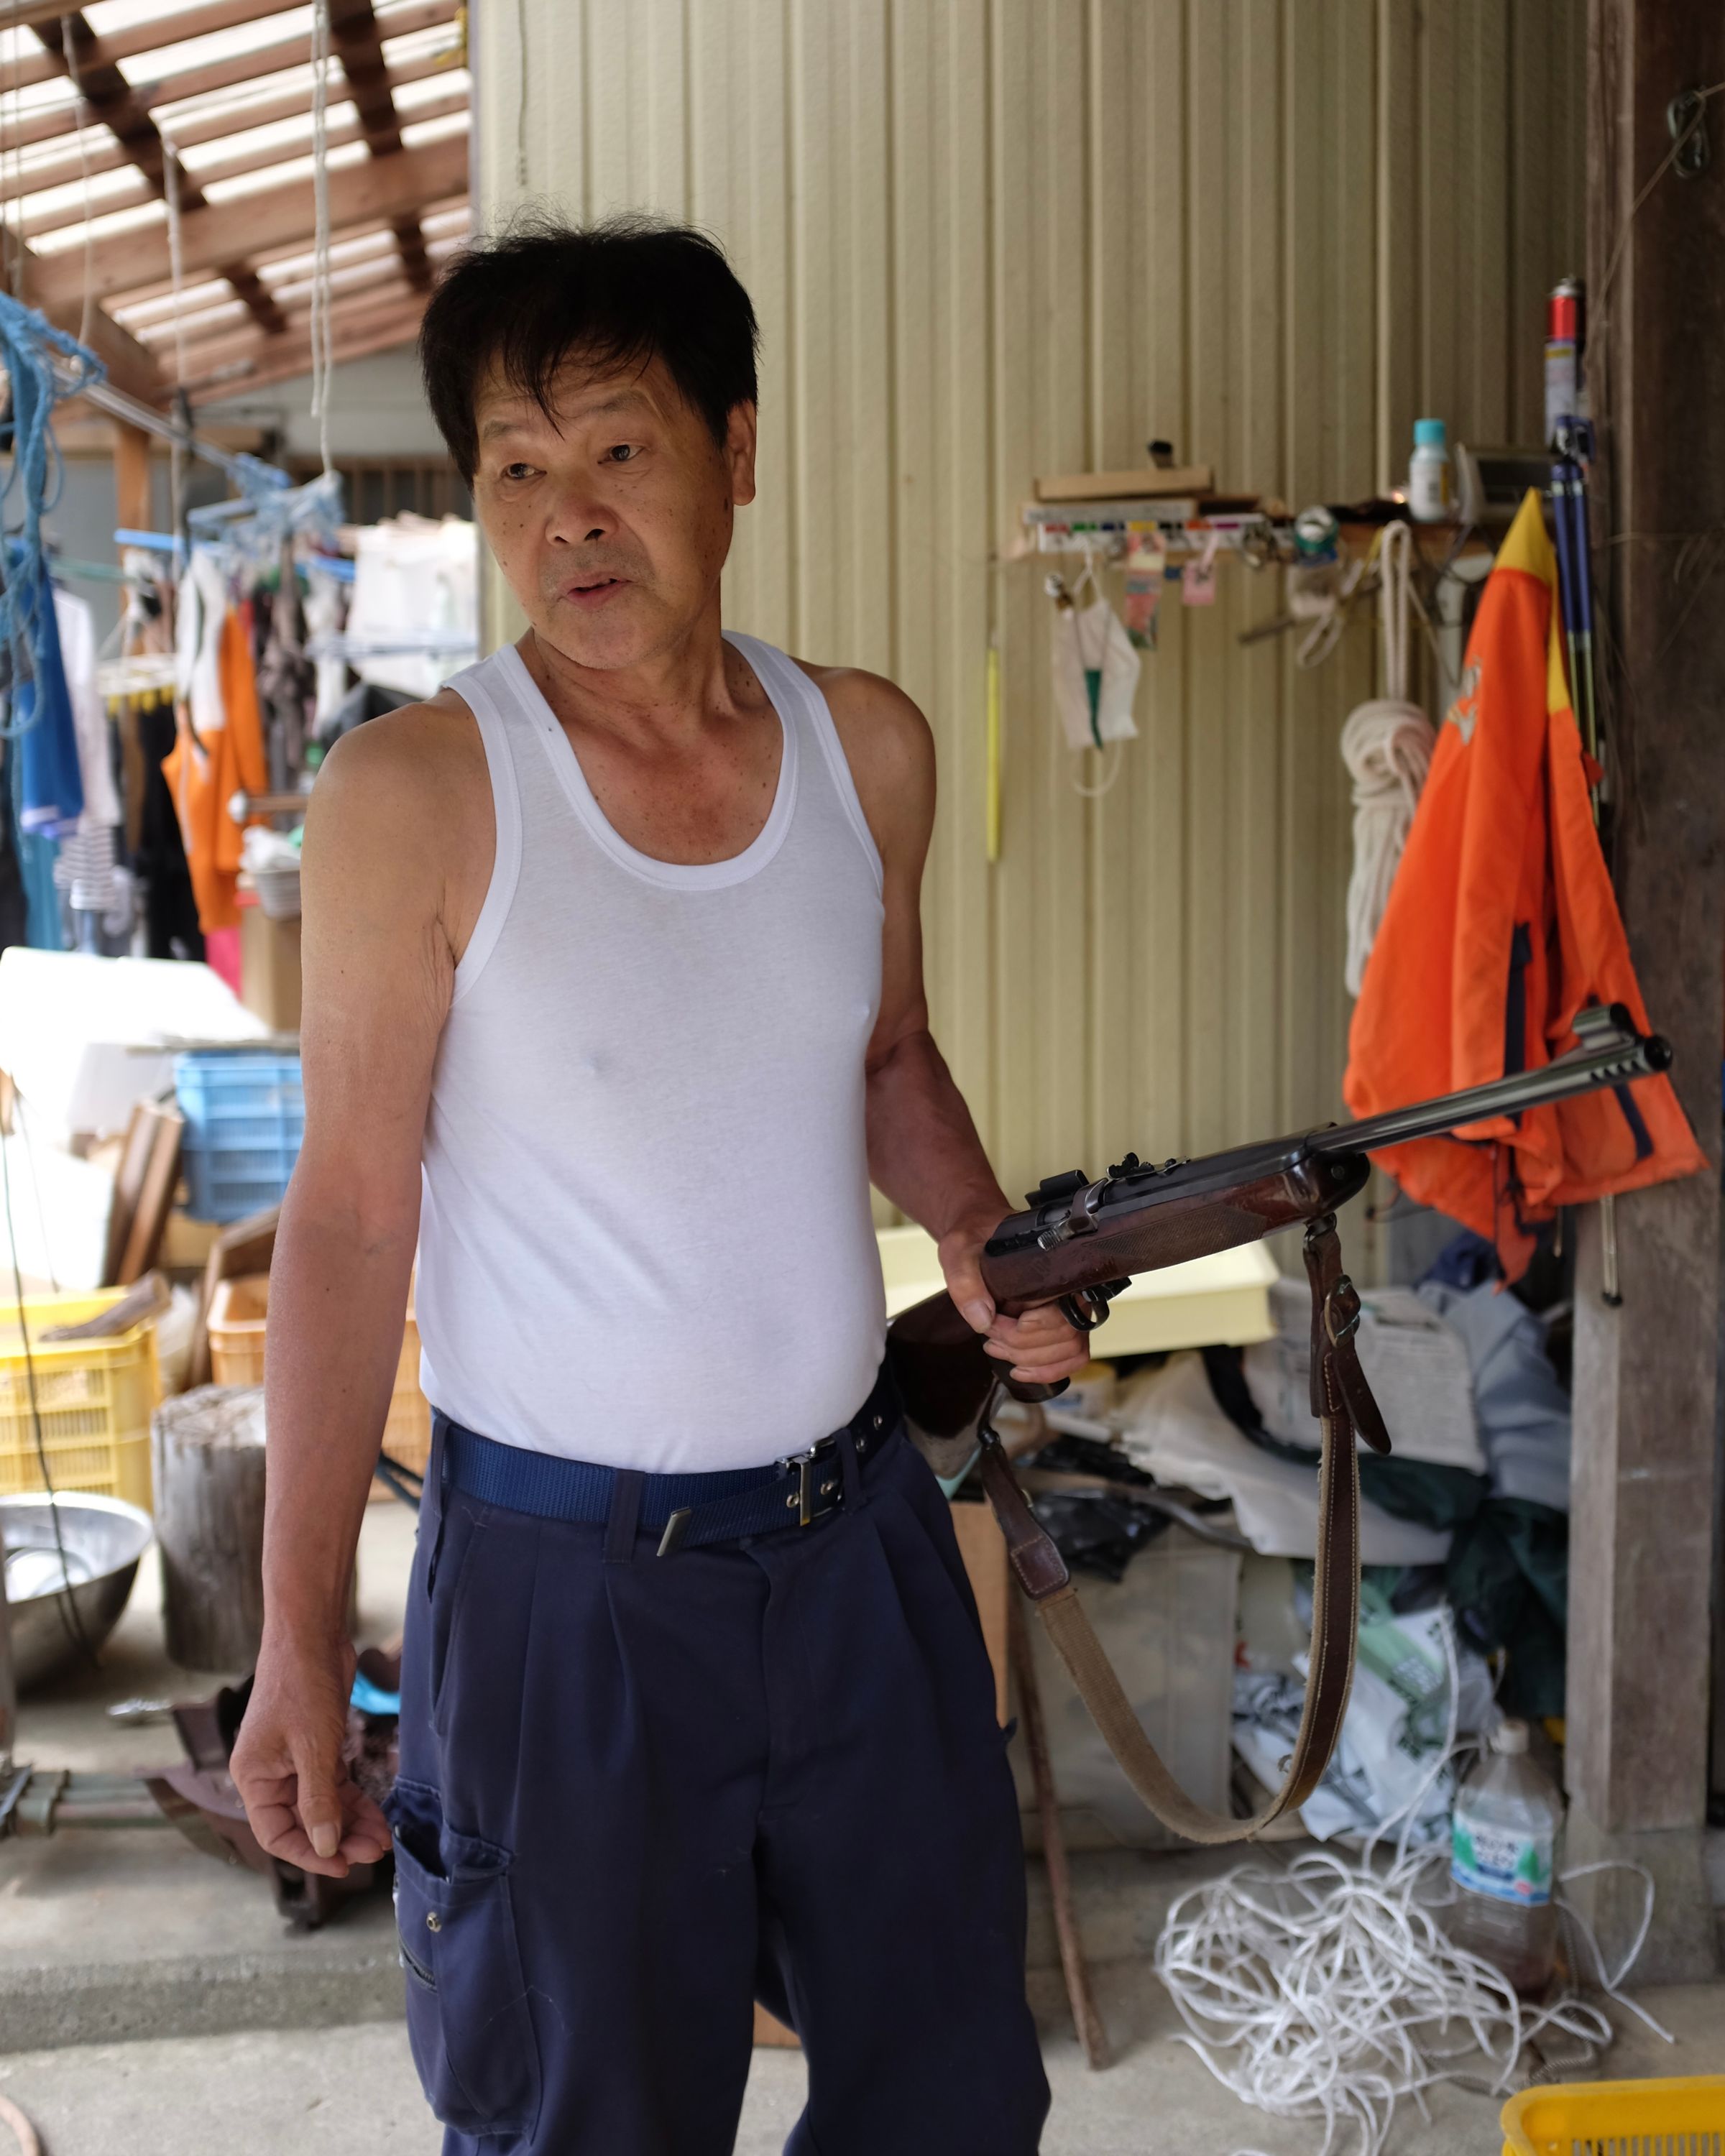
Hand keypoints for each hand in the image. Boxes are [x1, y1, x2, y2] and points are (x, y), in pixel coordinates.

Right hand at [231, 1630, 391, 1878]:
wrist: (312, 1635)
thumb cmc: (302, 1685)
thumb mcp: (313, 1748)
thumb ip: (319, 1800)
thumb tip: (326, 1847)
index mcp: (254, 1779)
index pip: (277, 1834)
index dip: (309, 1855)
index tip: (344, 1865)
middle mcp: (270, 1775)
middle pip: (304, 1823)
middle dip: (339, 1839)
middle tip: (375, 1852)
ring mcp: (294, 1762)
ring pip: (323, 1807)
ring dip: (351, 1823)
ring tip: (383, 1841)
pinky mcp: (317, 1748)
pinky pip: (334, 1786)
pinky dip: (354, 1801)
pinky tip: (377, 1816)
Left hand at [937, 1217, 1091, 1386]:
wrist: (980, 1232)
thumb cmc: (974, 1237)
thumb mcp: (959, 1250)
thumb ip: (966, 1282)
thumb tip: (983, 1320)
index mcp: (1054, 1266)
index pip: (1060, 1316)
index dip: (1023, 1332)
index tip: (993, 1323)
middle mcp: (1071, 1286)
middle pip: (1066, 1339)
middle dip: (1022, 1348)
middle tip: (991, 1339)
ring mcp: (1070, 1304)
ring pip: (1071, 1350)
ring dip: (1033, 1361)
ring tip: (999, 1349)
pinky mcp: (1063, 1320)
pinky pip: (1073, 1356)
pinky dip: (1049, 1370)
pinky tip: (1021, 1369)